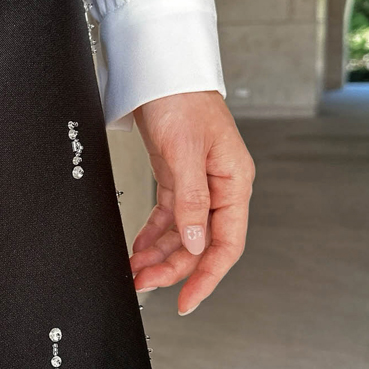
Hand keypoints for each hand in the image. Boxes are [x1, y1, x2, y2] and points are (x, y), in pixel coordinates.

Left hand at [129, 91, 254, 315]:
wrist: (160, 68)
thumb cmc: (180, 98)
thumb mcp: (185, 153)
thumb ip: (192, 201)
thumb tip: (197, 242)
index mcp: (233, 182)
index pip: (227, 243)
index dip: (208, 276)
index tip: (187, 300)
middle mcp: (219, 187)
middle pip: (201, 243)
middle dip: (172, 268)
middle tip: (142, 284)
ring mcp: (199, 183)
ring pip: (183, 234)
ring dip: (159, 254)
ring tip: (134, 270)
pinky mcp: (177, 176)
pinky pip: (169, 216)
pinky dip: (153, 234)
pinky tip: (138, 247)